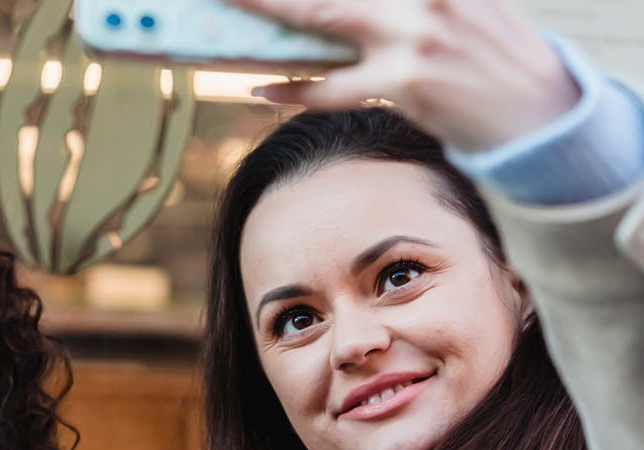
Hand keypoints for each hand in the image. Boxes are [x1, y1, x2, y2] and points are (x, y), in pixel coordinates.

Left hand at [232, 0, 580, 151]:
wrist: (541, 114)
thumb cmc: (497, 57)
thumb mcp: (467, 4)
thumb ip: (413, 0)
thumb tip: (347, 11)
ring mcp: (416, 39)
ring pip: (324, 18)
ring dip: (273, 8)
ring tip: (232, 3)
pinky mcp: (406, 85)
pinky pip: (332, 88)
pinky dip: (294, 89)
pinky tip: (262, 89)